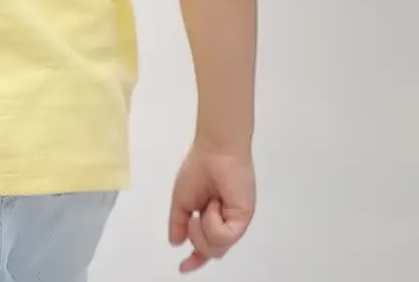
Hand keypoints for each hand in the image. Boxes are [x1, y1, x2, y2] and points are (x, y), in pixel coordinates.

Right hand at [166, 141, 255, 269]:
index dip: (195, 260)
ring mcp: (235, 222)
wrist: (214, 151)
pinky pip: (224, 236)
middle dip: (196, 240)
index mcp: (212, 219)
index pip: (205, 247)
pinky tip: (214, 206)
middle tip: (193, 218)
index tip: (183, 267)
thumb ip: (178, 222)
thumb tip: (175, 242)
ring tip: (206, 205)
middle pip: (210, 252)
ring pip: (216, 248)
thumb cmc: (200, 168)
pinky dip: (213, 223)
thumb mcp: (182, 200)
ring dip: (203, 229)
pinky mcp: (243, 218)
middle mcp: (226, 223)